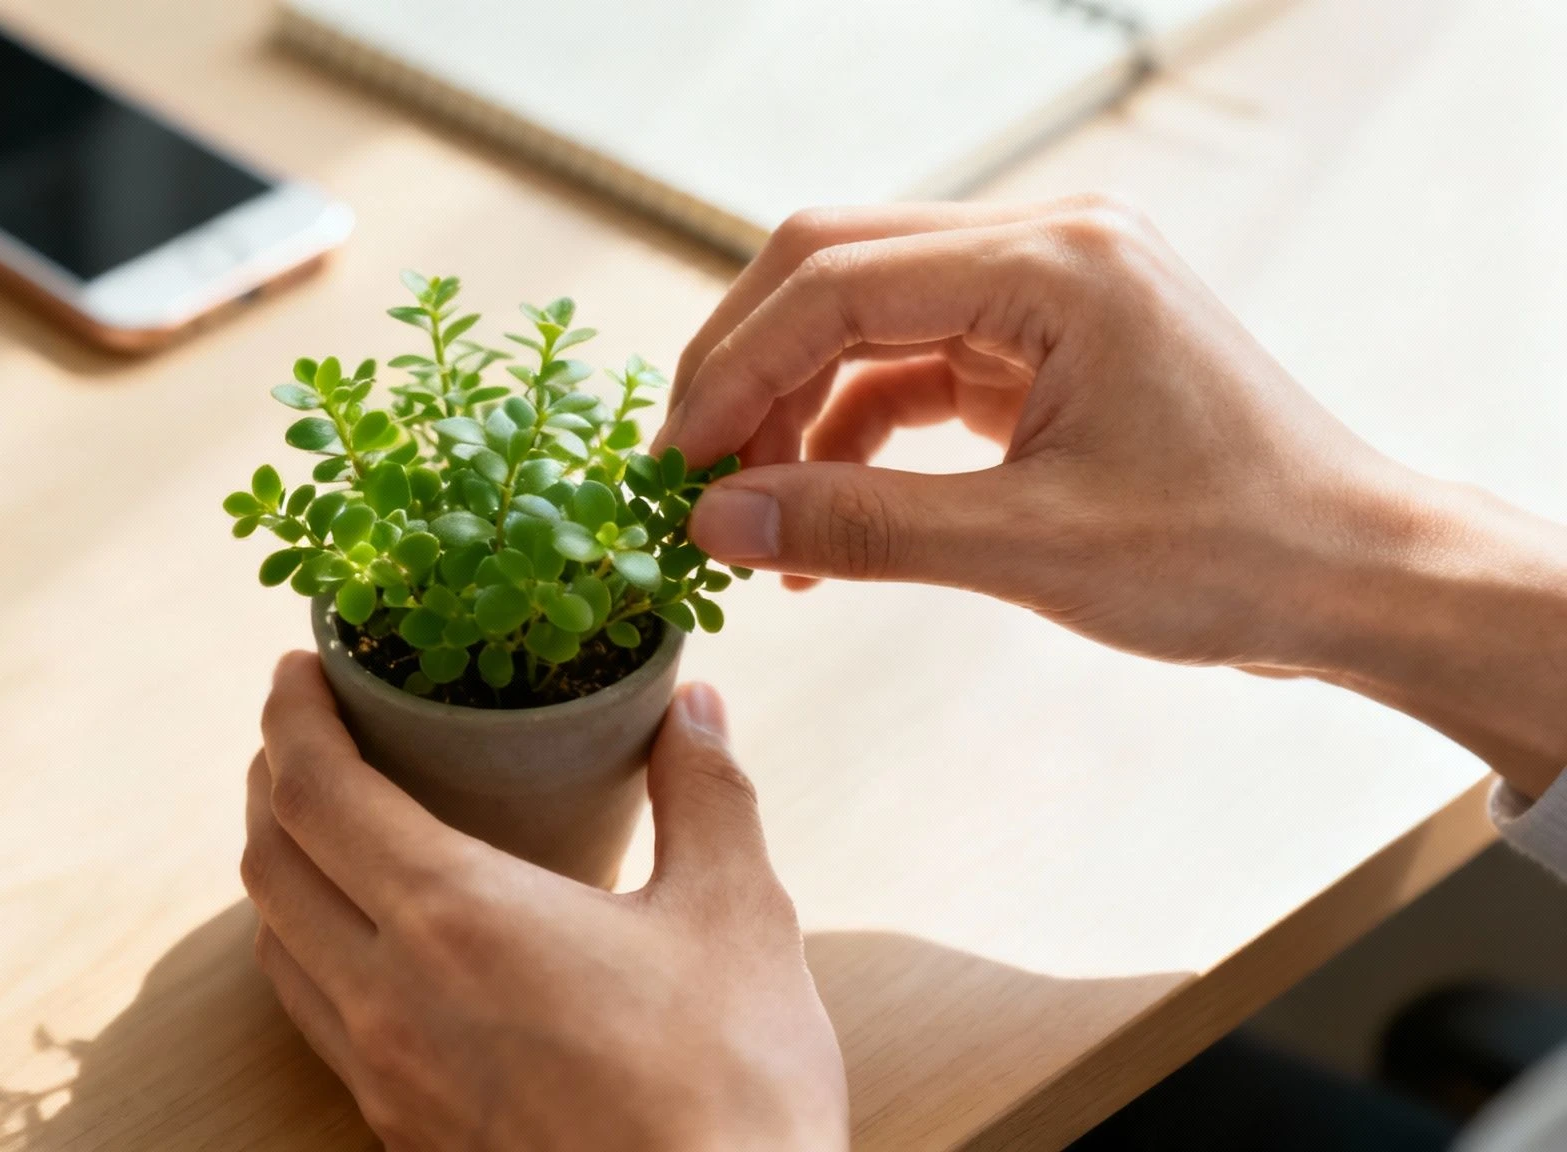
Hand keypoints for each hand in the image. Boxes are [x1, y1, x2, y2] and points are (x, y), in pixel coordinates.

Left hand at [243, 654, 847, 1151]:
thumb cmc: (733, 1085)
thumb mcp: (738, 915)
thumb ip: (706, 791)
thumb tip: (693, 704)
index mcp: (455, 917)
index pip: (315, 790)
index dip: (290, 714)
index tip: (299, 665)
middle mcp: (390, 996)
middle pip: (269, 862)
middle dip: (271, 778)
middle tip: (309, 728)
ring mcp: (385, 1076)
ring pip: (277, 947)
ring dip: (281, 866)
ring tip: (326, 821)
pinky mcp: (403, 1131)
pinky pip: (315, 1018)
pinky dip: (310, 947)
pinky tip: (370, 938)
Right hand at [658, 199, 1566, 794]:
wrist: (1354, 578)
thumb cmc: (1235, 554)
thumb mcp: (1031, 550)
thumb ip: (860, 525)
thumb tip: (717, 520)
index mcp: (1054, 263)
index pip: (834, 281)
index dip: (732, 371)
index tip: (673, 467)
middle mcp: (1046, 247)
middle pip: (832, 270)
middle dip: (745, 373)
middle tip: (690, 481)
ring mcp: (1045, 291)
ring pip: (861, 319)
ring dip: (792, 411)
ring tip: (751, 521)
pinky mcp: (1043, 345)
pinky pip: (908, 368)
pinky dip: (850, 436)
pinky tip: (819, 520)